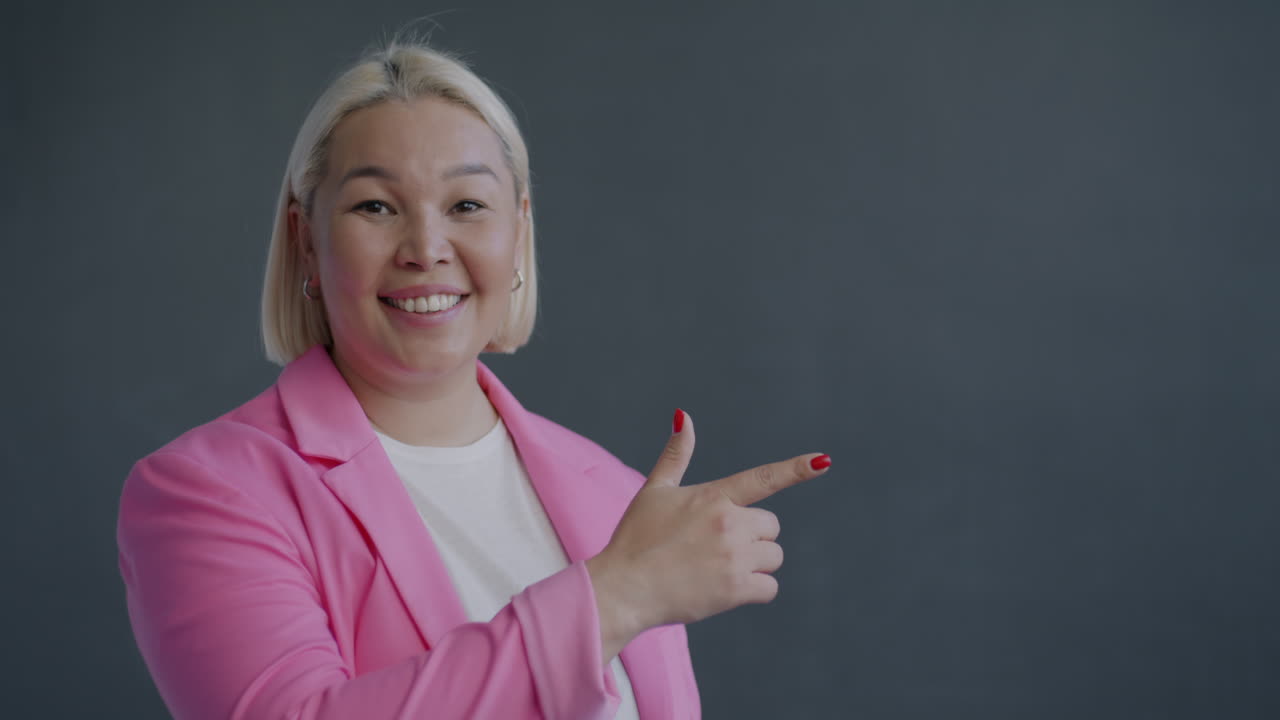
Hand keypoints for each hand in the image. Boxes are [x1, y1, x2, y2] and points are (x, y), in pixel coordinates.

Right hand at [587, 409, 830, 659]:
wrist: (623, 589)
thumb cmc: (636, 539)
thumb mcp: (654, 491)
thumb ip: (677, 455)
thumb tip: (683, 415)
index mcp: (713, 496)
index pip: (763, 478)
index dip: (796, 469)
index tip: (824, 461)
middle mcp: (728, 522)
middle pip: (771, 526)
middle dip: (752, 536)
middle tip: (716, 548)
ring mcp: (734, 556)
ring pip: (774, 556)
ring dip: (755, 563)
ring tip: (717, 569)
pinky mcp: (736, 589)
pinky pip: (769, 587)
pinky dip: (754, 591)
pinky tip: (724, 589)